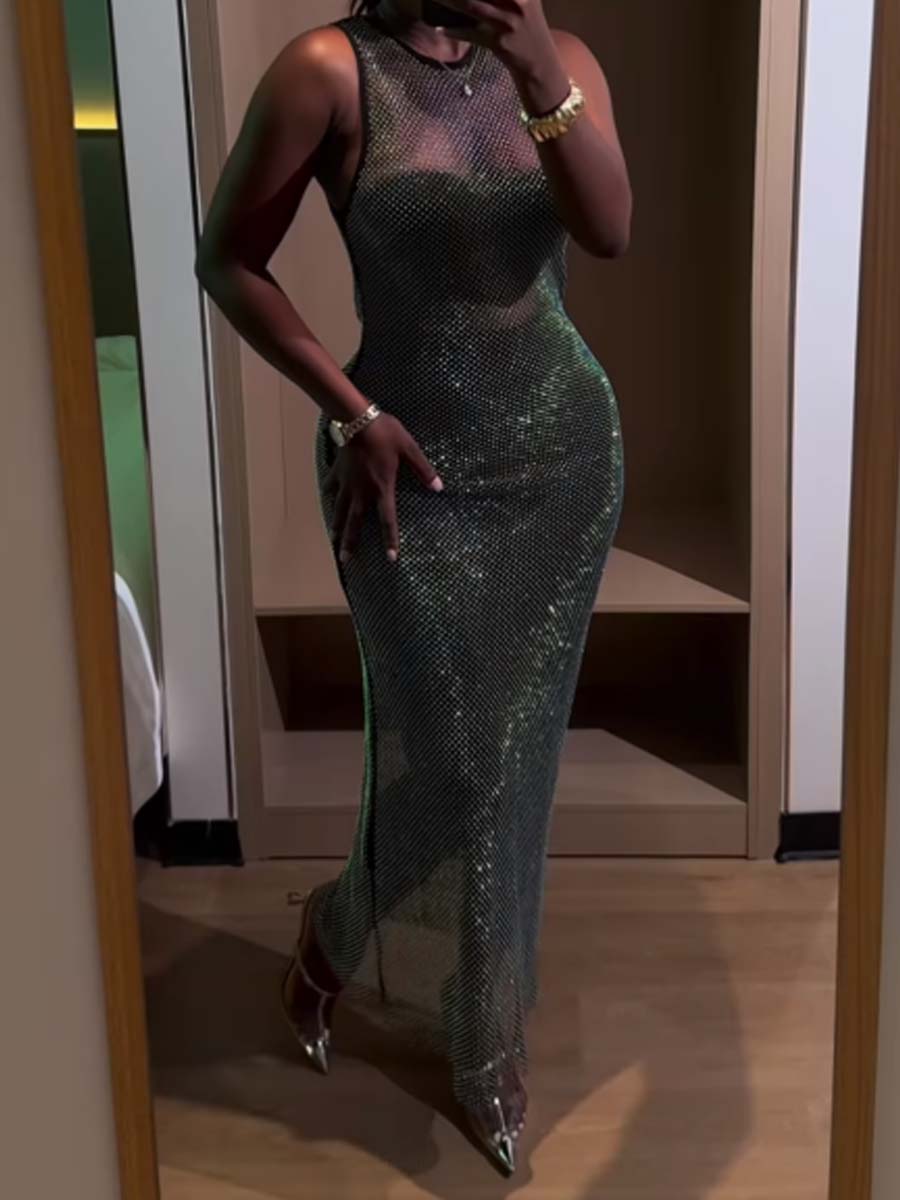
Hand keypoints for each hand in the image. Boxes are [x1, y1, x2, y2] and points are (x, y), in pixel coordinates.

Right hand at [322, 411, 443, 563]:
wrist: (357, 418)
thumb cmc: (385, 433)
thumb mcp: (409, 449)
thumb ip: (423, 470)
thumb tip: (438, 487)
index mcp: (382, 488)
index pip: (387, 520)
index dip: (390, 540)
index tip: (390, 558)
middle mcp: (362, 491)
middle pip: (355, 522)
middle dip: (350, 542)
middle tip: (345, 559)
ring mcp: (347, 482)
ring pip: (339, 509)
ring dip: (337, 525)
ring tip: (333, 538)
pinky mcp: (337, 471)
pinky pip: (331, 486)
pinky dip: (328, 494)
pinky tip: (326, 498)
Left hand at [438, 0, 558, 78]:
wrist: (539, 62)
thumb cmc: (527, 28)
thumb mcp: (525, 1)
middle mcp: (518, 1)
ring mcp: (508, 22)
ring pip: (473, 6)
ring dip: (450, 1)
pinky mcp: (499, 42)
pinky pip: (471, 33)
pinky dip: (454, 30)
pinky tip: (440, 27)